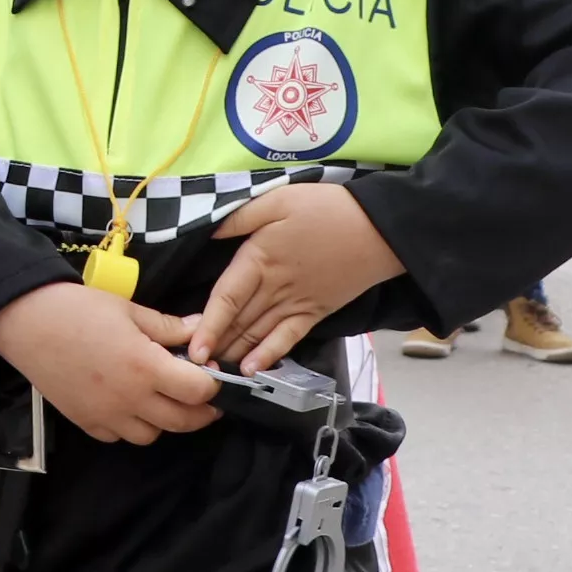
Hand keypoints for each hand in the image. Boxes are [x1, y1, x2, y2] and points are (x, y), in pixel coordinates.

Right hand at [0, 279, 216, 446]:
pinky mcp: (85, 422)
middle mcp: (130, 399)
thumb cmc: (78, 308)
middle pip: (184, 422)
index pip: (200, 391)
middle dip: (201, 411)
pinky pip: (119, 437)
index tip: (210, 373)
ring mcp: (106, 415)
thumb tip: (201, 328)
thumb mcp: (129, 309)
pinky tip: (128, 405)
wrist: (26, 322)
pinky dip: (130, 426)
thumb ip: (168, 326)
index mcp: (146, 367)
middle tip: (202, 397)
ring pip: (152, 436)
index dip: (212, 384)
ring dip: (164, 421)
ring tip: (161, 400)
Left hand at [193, 182, 405, 373]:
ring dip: (236, 353)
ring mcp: (297, 303)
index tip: (192, 349)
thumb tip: (209, 233)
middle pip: (239, 322)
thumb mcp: (278, 199)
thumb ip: (241, 217)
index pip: (226, 298)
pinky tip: (253, 370)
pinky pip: (288, 338)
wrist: (378, 229)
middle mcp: (275, 288)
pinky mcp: (315, 312)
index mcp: (260, 259)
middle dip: (215, 345)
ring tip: (214, 371)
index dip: (208, 325)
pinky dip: (270, 355)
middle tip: (193, 368)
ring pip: (259, 334)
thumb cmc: (325, 209)